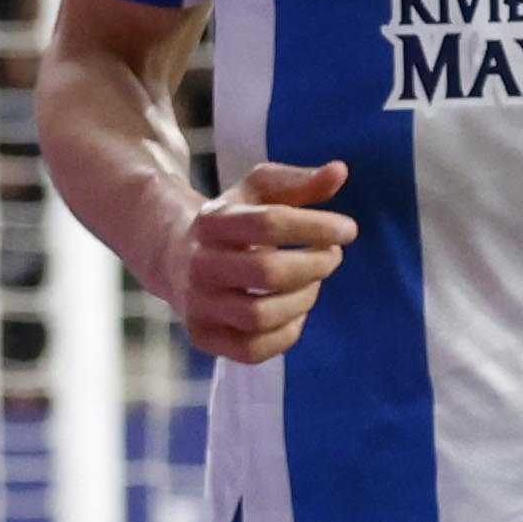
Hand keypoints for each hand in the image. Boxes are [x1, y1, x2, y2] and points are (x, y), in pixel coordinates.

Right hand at [173, 159, 356, 362]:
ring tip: (313, 283)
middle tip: (332, 257)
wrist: (174, 256)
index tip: (348, 230)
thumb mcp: (257, 192)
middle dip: (315, 265)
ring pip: (262, 315)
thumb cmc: (231, 222)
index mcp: (211, 222)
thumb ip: (298, 181)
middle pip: (269, 272)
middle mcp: (198, 264)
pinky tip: (295, 312)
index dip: (317, 227)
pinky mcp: (202, 336)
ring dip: (304, 299)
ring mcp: (197, 304)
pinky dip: (287, 334)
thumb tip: (340, 171)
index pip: (269, 223)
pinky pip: (253, 349)